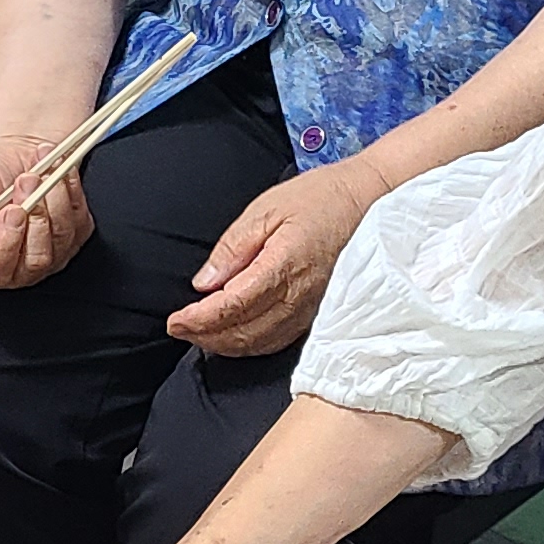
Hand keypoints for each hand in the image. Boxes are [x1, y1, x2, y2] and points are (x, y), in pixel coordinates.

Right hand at [0, 122, 97, 290]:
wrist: (16, 150)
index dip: (4, 243)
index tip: (11, 210)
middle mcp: (18, 266)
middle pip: (36, 260)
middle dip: (34, 216)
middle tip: (26, 182)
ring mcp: (50, 254)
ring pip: (61, 238)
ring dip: (52, 198)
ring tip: (37, 173)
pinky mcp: (75, 236)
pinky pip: (79, 221)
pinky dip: (68, 192)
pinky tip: (55, 174)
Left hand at [167, 163, 375, 355]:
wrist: (369, 202)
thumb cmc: (319, 199)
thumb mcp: (266, 209)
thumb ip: (233, 248)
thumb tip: (204, 282)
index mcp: (283, 266)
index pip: (232, 306)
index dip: (200, 319)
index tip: (174, 321)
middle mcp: (299, 296)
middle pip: (243, 331)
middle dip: (205, 335)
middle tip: (178, 328)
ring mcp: (311, 310)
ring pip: (259, 342)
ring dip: (224, 344)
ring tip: (198, 334)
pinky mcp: (317, 314)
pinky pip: (278, 340)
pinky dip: (249, 344)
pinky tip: (232, 335)